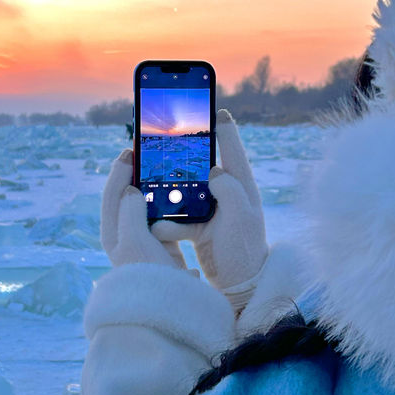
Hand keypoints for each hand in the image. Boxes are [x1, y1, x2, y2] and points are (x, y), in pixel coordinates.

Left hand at [100, 149, 185, 269]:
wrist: (169, 311)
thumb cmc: (146, 275)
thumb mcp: (134, 240)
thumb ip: (130, 211)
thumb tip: (131, 190)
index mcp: (114, 234)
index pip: (112, 194)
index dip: (120, 171)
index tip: (131, 151)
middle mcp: (126, 238)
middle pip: (129, 198)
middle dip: (138, 175)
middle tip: (149, 156)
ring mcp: (146, 244)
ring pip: (148, 207)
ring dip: (155, 188)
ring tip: (166, 170)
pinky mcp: (165, 250)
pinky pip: (165, 219)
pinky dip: (170, 205)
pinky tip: (180, 196)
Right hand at [151, 110, 267, 309]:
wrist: (240, 287)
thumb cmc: (246, 250)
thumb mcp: (242, 218)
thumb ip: (230, 191)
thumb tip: (214, 170)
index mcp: (241, 186)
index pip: (232, 149)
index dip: (223, 127)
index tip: (214, 107)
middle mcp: (227, 193)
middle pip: (201, 165)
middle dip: (182, 154)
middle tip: (166, 138)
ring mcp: (212, 209)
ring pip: (183, 190)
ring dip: (168, 189)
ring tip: (148, 181)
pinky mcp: (199, 226)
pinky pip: (176, 216)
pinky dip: (167, 221)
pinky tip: (160, 227)